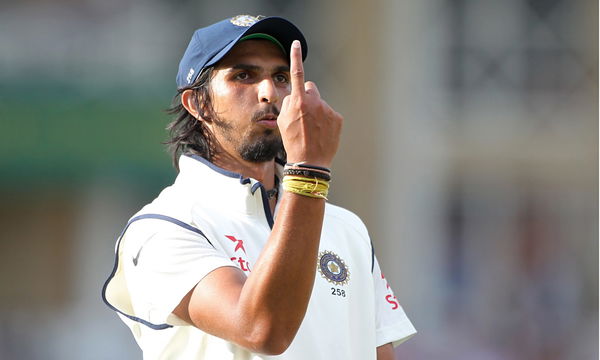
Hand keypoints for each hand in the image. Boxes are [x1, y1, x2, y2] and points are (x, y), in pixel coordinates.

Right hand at [278, 40, 342, 167]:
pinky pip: (330, 113)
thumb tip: (295, 96)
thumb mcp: (282, 121)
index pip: (297, 74)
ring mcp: (327, 109)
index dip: (295, 57)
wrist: (309, 162)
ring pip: (320, 103)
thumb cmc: (292, 142)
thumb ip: (288, 103)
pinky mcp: (337, 118)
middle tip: (303, 114)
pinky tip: (321, 133)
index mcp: (298, 102)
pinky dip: (326, 120)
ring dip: (317, 111)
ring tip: (313, 129)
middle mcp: (314, 102)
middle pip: (311, 89)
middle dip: (307, 97)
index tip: (296, 44)